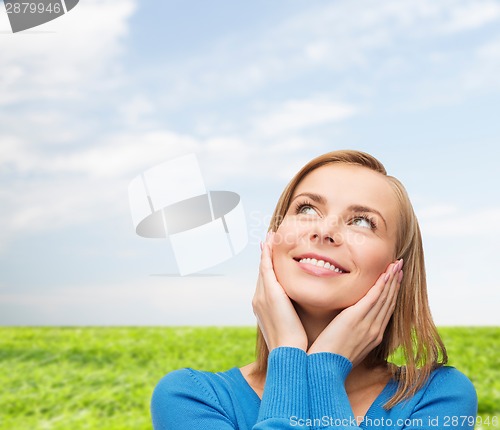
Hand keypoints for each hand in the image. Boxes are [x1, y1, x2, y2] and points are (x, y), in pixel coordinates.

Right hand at [252, 232, 307, 351]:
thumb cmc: (295, 346)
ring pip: (263, 267)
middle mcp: (259, 299)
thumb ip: (293, 316)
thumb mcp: (291, 328)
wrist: (289, 353)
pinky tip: (269, 242)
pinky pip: (266, 267)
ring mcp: (262, 295)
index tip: (269, 257)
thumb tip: (301, 314)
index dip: (268, 269)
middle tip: (267, 241)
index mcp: (263, 308)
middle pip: (262, 273)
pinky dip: (267, 254)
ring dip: (265, 251)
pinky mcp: (269, 292)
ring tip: (269, 238)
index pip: (266, 283)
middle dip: (264, 257)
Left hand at [307, 259, 402, 366]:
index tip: (396, 279)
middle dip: (395, 282)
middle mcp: (375, 330)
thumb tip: (348, 325)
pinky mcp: (356, 318)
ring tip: (396, 264)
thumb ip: (352, 333)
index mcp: (374, 336)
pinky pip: (373, 298)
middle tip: (400, 266)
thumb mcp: (347, 346)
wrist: (324, 369)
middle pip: (389, 301)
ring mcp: (368, 324)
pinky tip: (386, 274)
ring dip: (391, 279)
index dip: (392, 293)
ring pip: (384, 297)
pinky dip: (381, 285)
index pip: (386, 310)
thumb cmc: (330, 359)